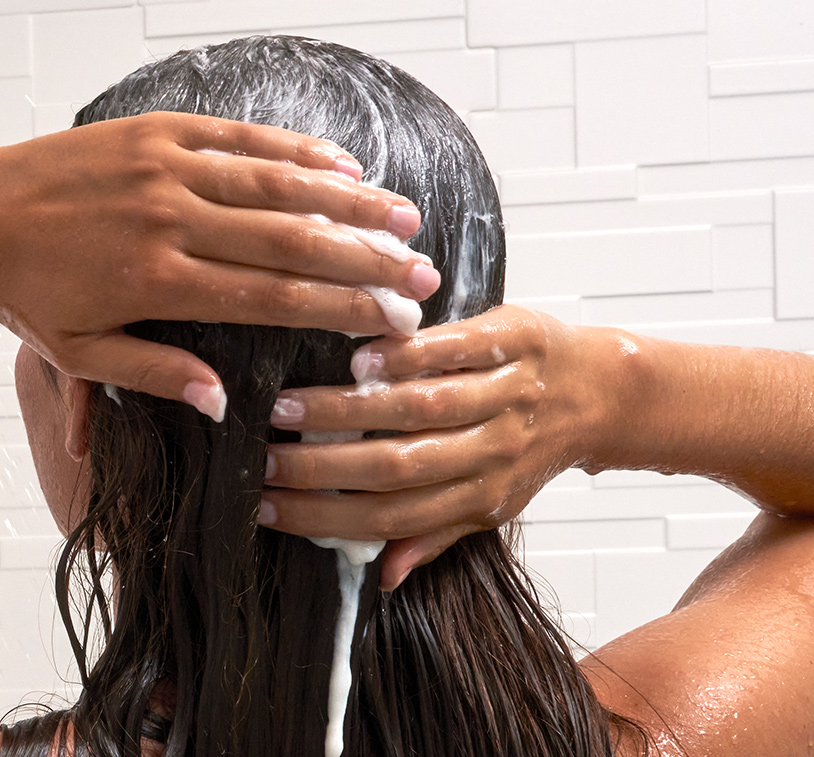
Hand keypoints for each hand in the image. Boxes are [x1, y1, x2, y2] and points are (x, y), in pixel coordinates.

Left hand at [0, 111, 434, 419]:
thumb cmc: (26, 286)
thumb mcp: (80, 352)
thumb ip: (158, 375)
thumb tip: (223, 405)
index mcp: (159, 281)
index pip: (275, 297)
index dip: (343, 307)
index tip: (394, 318)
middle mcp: (173, 219)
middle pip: (294, 240)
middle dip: (368, 258)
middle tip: (423, 273)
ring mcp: (169, 167)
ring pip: (278, 185)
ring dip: (351, 202)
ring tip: (406, 219)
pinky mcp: (160, 130)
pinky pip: (242, 137)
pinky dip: (298, 151)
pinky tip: (344, 166)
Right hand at [261, 305, 631, 589]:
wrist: (602, 392)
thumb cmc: (536, 446)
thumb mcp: (495, 500)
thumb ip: (440, 534)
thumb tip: (384, 576)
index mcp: (483, 495)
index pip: (393, 516)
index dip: (326, 516)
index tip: (269, 507)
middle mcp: (494, 451)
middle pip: (397, 466)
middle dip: (321, 467)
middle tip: (264, 457)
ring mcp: (506, 394)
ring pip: (419, 408)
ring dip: (348, 410)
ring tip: (290, 405)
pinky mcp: (514, 342)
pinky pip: (454, 351)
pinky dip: (405, 355)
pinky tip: (358, 358)